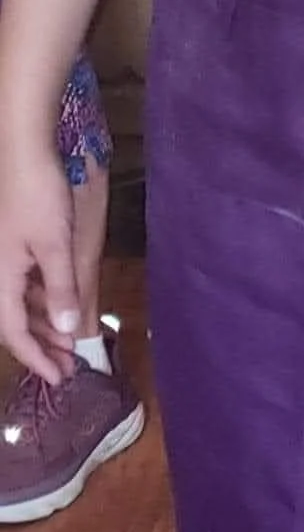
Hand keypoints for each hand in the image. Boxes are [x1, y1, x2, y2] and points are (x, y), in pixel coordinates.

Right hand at [0, 146, 80, 383]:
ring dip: (45, 322)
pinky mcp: (15, 244)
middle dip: (43, 346)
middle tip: (68, 367)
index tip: (59, 379)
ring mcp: (6, 258)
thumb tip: (68, 331)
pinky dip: (44, 298)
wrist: (25, 152)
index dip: (36, 358)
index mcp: (1, 280)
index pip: (14, 333)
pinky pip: (27, 283)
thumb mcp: (56, 245)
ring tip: (69, 340)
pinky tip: (62, 302)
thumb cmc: (39, 197)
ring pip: (22, 302)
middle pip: (16, 321)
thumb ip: (62, 288)